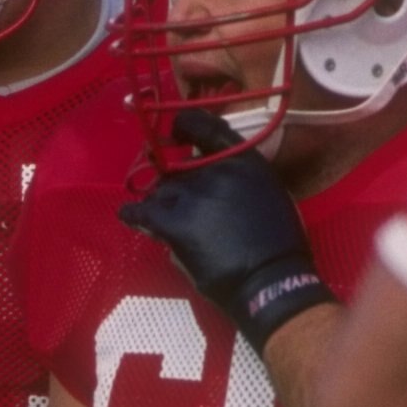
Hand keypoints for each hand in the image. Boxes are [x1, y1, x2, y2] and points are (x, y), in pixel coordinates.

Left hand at [120, 110, 331, 349]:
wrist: (271, 280)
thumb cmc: (278, 242)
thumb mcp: (267, 193)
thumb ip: (237, 178)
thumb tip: (210, 180)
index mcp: (243, 160)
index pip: (204, 125)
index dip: (185, 126)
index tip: (177, 134)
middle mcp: (214, 170)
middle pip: (177, 170)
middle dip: (176, 187)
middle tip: (184, 210)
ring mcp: (192, 196)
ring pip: (160, 192)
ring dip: (161, 205)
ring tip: (169, 224)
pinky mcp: (175, 224)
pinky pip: (142, 213)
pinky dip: (133, 214)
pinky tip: (129, 216)